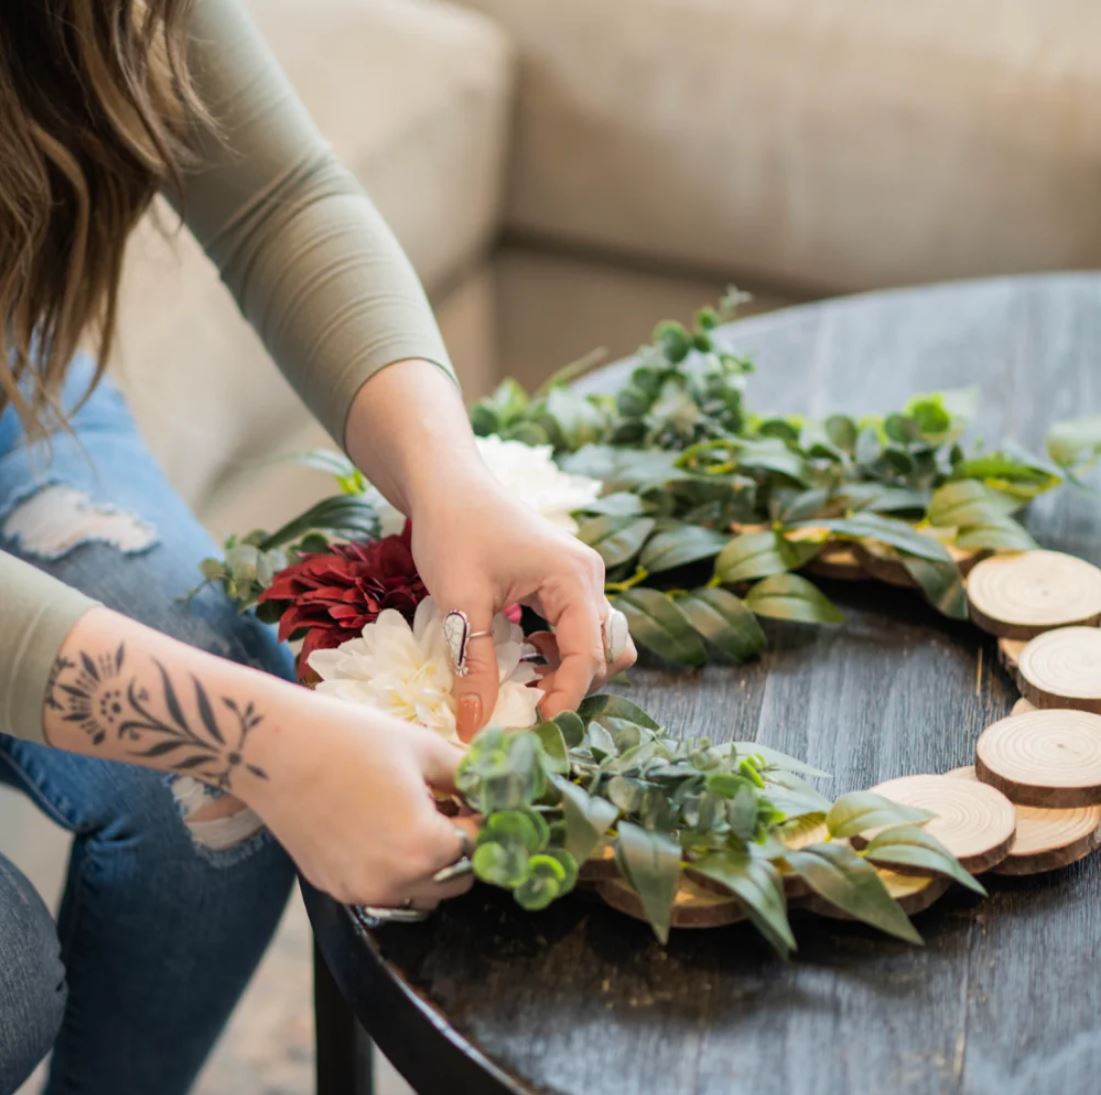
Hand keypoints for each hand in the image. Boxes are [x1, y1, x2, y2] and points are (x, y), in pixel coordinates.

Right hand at [245, 689, 477, 909]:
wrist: (274, 751)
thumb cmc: (352, 741)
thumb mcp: (423, 748)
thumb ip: (465, 776)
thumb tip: (488, 789)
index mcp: (425, 848)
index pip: (479, 846)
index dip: (482, 819)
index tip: (474, 797)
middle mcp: (396, 884)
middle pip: (456, 879)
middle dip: (461, 846)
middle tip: (448, 806)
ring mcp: (362, 893)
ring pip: (422, 892)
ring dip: (431, 864)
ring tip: (415, 817)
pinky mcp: (335, 890)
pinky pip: (384, 889)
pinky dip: (396, 868)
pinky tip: (381, 826)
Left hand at [410, 473, 637, 740]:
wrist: (446, 482)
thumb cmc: (452, 530)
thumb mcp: (459, 603)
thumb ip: (473, 667)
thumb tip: (475, 728)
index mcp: (573, 578)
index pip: (589, 655)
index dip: (565, 698)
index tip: (531, 726)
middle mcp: (588, 578)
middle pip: (608, 653)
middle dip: (573, 687)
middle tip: (524, 707)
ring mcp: (581, 578)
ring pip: (600, 644)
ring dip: (569, 671)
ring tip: (524, 683)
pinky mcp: (566, 582)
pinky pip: (580, 629)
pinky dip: (559, 653)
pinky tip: (523, 654)